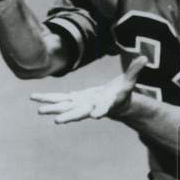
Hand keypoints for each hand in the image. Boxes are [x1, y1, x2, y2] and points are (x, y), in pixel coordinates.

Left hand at [30, 56, 147, 123]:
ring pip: (64, 107)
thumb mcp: (129, 82)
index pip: (104, 108)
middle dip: (69, 115)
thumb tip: (145, 58)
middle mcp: (89, 107)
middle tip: (58, 121)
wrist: (114, 104)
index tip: (97, 115)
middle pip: (79, 112)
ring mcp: (79, 104)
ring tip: (39, 110)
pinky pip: (58, 99)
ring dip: (52, 108)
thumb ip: (134, 70)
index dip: (101, 110)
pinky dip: (48, 99)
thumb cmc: (122, 93)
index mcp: (104, 104)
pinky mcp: (73, 100)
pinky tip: (34, 98)